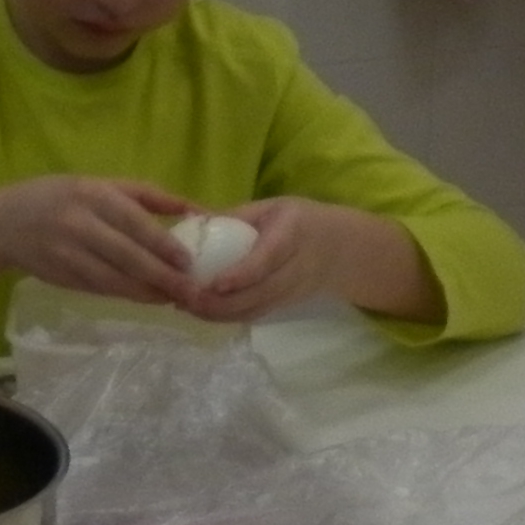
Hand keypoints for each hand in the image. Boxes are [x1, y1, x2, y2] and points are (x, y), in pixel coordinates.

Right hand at [0, 174, 200, 305]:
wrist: (3, 224)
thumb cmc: (61, 197)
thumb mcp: (100, 184)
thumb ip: (147, 195)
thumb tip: (195, 209)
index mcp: (91, 195)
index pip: (133, 222)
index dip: (162, 244)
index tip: (188, 261)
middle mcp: (78, 225)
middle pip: (127, 256)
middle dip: (162, 277)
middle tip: (192, 291)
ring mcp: (67, 255)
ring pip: (114, 280)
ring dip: (147, 292)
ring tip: (175, 299)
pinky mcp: (62, 278)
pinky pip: (100, 289)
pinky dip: (127, 295)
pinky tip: (148, 298)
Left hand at [186, 198, 438, 325]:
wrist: (342, 250)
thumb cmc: (300, 220)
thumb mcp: (272, 207)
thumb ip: (234, 215)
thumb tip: (188, 219)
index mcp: (293, 235)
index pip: (268, 260)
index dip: (242, 275)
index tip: (214, 284)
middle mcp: (295, 269)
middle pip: (259, 295)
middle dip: (220, 303)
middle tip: (183, 299)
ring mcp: (291, 293)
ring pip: (255, 311)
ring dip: (218, 314)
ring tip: (182, 305)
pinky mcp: (284, 306)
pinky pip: (254, 315)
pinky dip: (226, 317)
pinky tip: (199, 310)